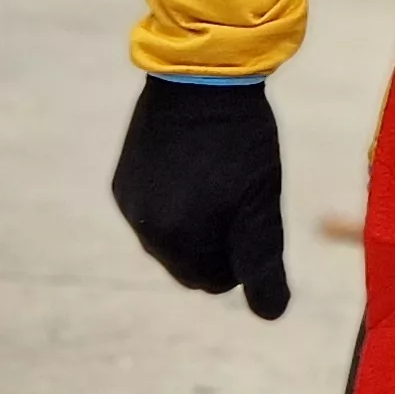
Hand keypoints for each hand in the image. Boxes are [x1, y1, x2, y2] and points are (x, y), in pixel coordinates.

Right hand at [111, 76, 292, 318]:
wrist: (199, 77)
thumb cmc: (241, 143)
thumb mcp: (262, 206)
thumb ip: (263, 265)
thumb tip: (271, 315)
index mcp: (177, 240)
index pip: (214, 281)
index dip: (242, 257)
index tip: (254, 216)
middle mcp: (144, 228)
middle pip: (189, 265)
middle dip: (218, 244)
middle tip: (242, 198)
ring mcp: (129, 204)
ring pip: (171, 240)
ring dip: (196, 225)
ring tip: (220, 181)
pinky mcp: (123, 182)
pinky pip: (153, 213)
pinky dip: (176, 204)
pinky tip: (195, 171)